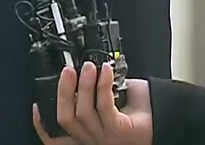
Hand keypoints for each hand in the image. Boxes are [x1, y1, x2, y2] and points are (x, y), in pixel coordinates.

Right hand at [33, 62, 151, 144]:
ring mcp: (106, 139)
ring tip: (90, 67)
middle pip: (66, 119)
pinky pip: (104, 107)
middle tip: (68, 70)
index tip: (37, 105)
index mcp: (88, 136)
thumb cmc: (140, 111)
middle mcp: (94, 141)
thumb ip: (91, 95)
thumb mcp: (108, 102)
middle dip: (63, 92)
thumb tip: (80, 71)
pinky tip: (106, 71)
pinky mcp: (119, 132)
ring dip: (84, 85)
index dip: (42, 125)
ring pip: (83, 112)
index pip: (57, 139)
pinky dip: (102, 85)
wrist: (167, 118)